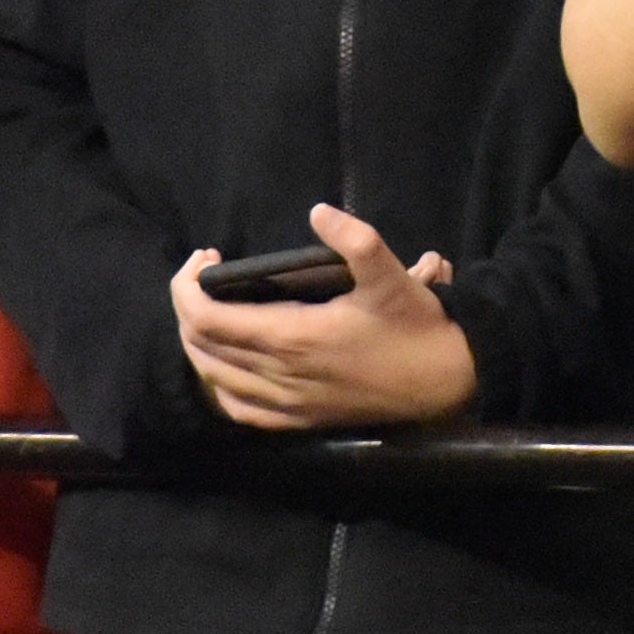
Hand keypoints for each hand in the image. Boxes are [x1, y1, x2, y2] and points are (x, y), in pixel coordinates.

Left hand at [170, 208, 479, 430]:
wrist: (446, 383)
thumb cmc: (416, 326)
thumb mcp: (391, 276)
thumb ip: (355, 239)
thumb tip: (318, 211)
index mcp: (292, 337)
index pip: (207, 318)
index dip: (188, 286)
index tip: (204, 257)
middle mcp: (280, 375)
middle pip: (202, 347)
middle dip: (188, 307)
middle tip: (203, 275)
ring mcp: (288, 403)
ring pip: (215, 379)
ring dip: (198, 344)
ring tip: (207, 312)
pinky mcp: (301, 421)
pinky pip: (241, 411)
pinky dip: (220, 385)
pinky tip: (226, 369)